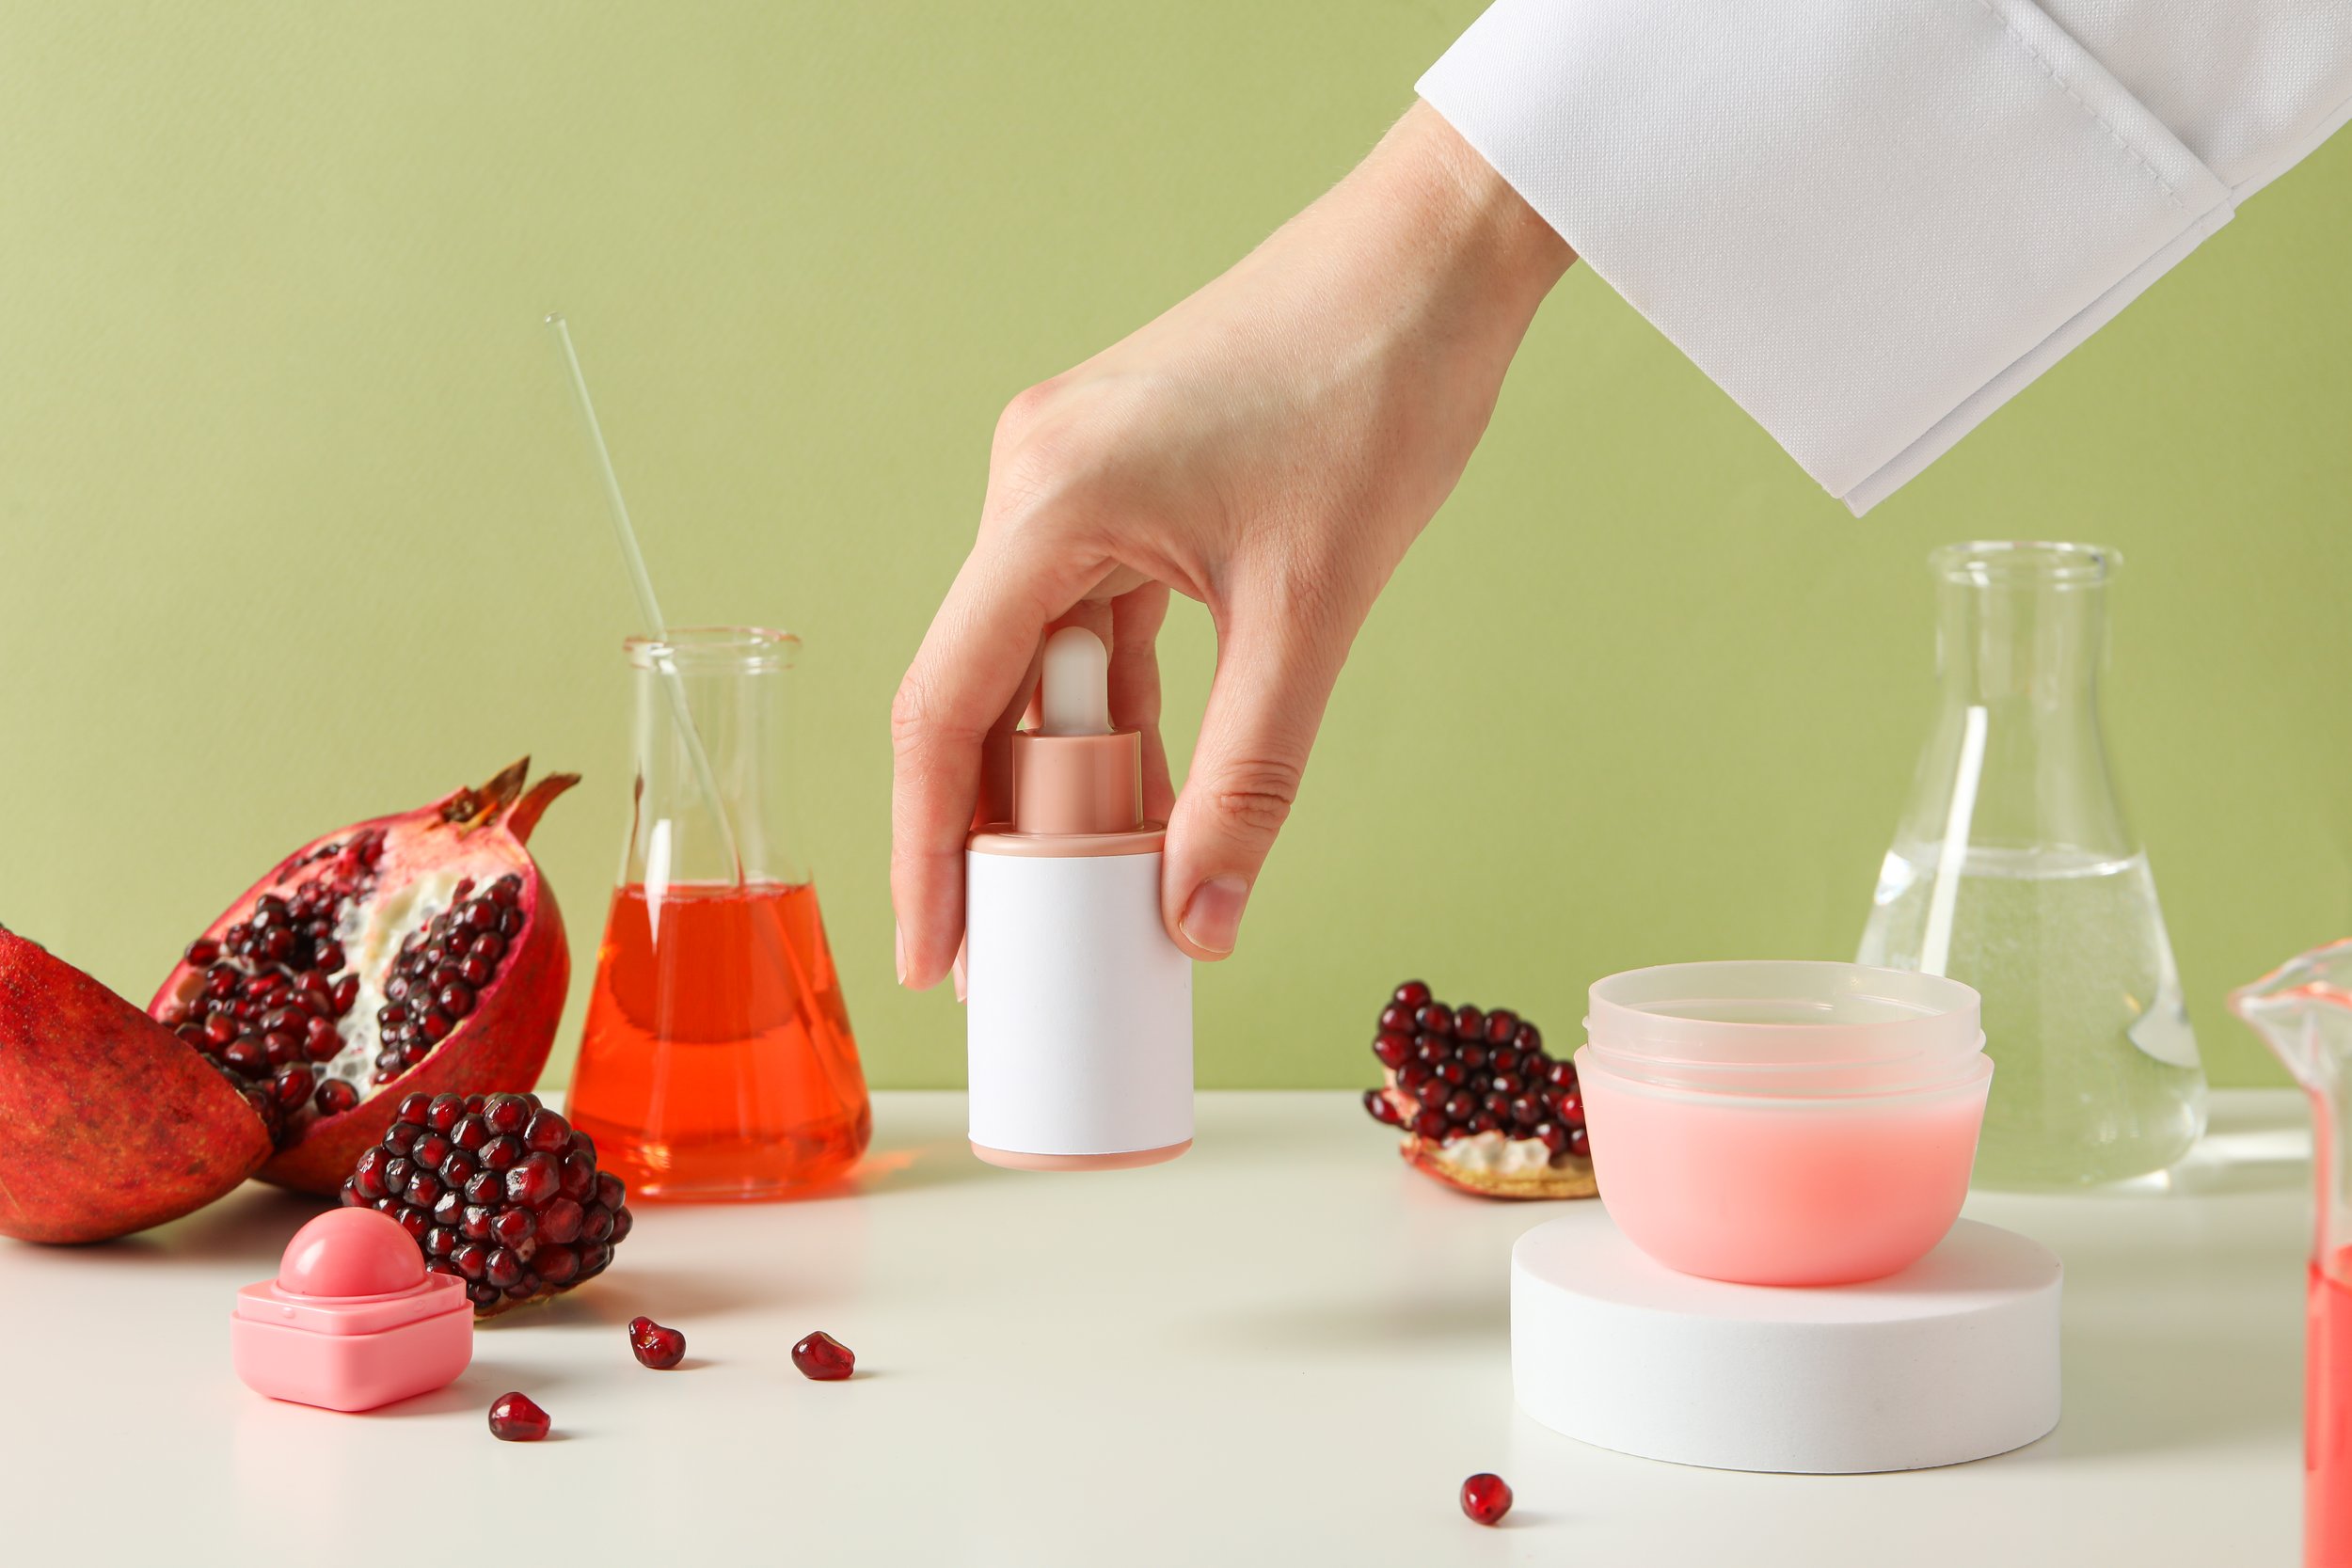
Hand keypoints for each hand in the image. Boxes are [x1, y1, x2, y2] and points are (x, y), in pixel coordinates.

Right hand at [891, 101, 1572, 987]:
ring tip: (1087, 886)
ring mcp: (1071, 473)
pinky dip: (1111, 705)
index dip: (926, 846)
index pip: (945, 707)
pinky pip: (1087, 617)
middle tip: (1010, 945)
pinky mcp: (1121, 476)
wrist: (1435, 257)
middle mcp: (1030, 481)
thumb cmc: (1376, 394)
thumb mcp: (1309, 614)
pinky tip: (1142, 782)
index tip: (930, 952)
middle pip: (979, 689)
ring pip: (1037, 660)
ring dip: (1062, 770)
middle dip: (994, 826)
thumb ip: (1248, 777)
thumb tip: (1198, 919)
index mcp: (1047, 502)